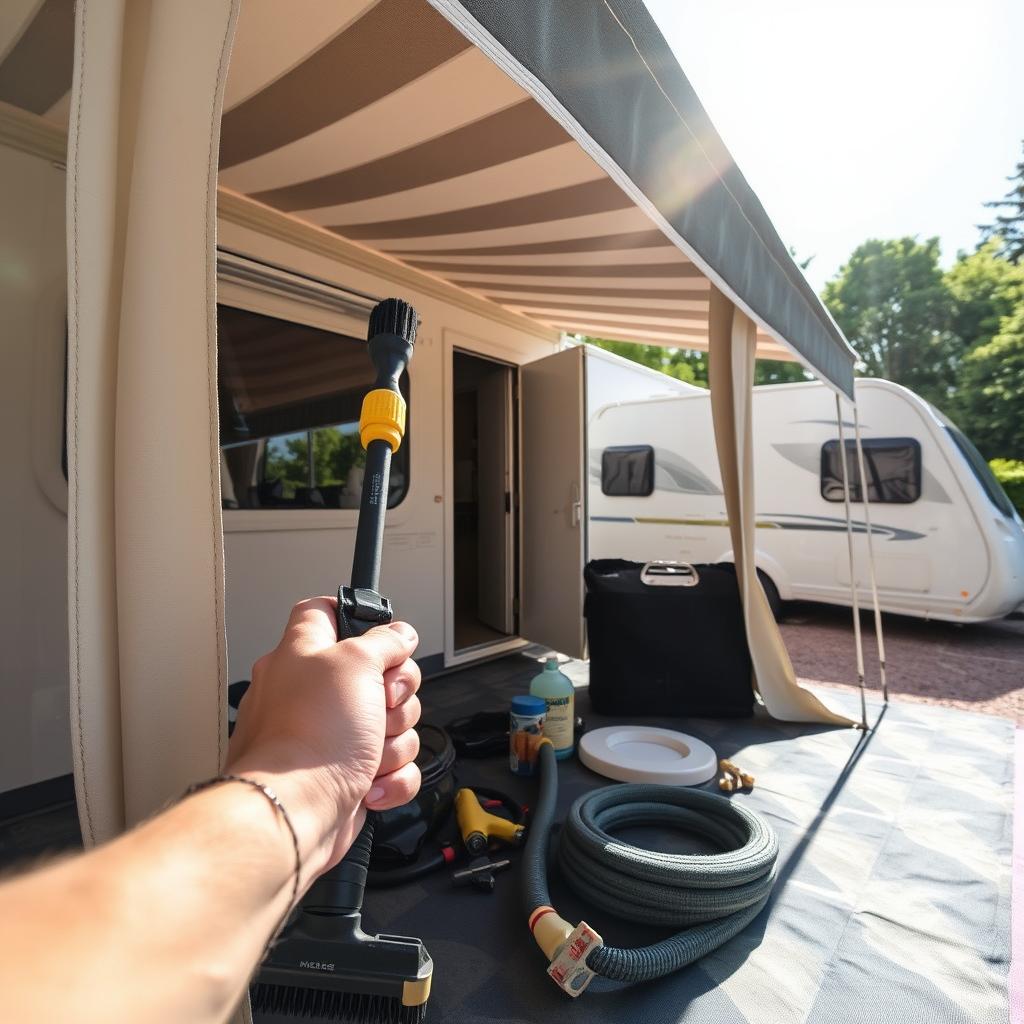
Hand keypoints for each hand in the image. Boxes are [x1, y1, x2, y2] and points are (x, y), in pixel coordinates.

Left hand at [225, 597, 421, 879]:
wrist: (295, 813)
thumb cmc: (308, 738)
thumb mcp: (355, 662)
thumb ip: (384, 641)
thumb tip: (400, 634)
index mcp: (302, 655)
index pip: (326, 613)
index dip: (358, 616)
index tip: (381, 636)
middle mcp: (312, 694)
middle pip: (379, 674)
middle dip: (396, 694)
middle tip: (381, 702)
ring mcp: (330, 737)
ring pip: (392, 725)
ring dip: (394, 741)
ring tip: (367, 751)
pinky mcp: (347, 776)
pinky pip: (392, 769)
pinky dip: (390, 778)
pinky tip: (369, 782)